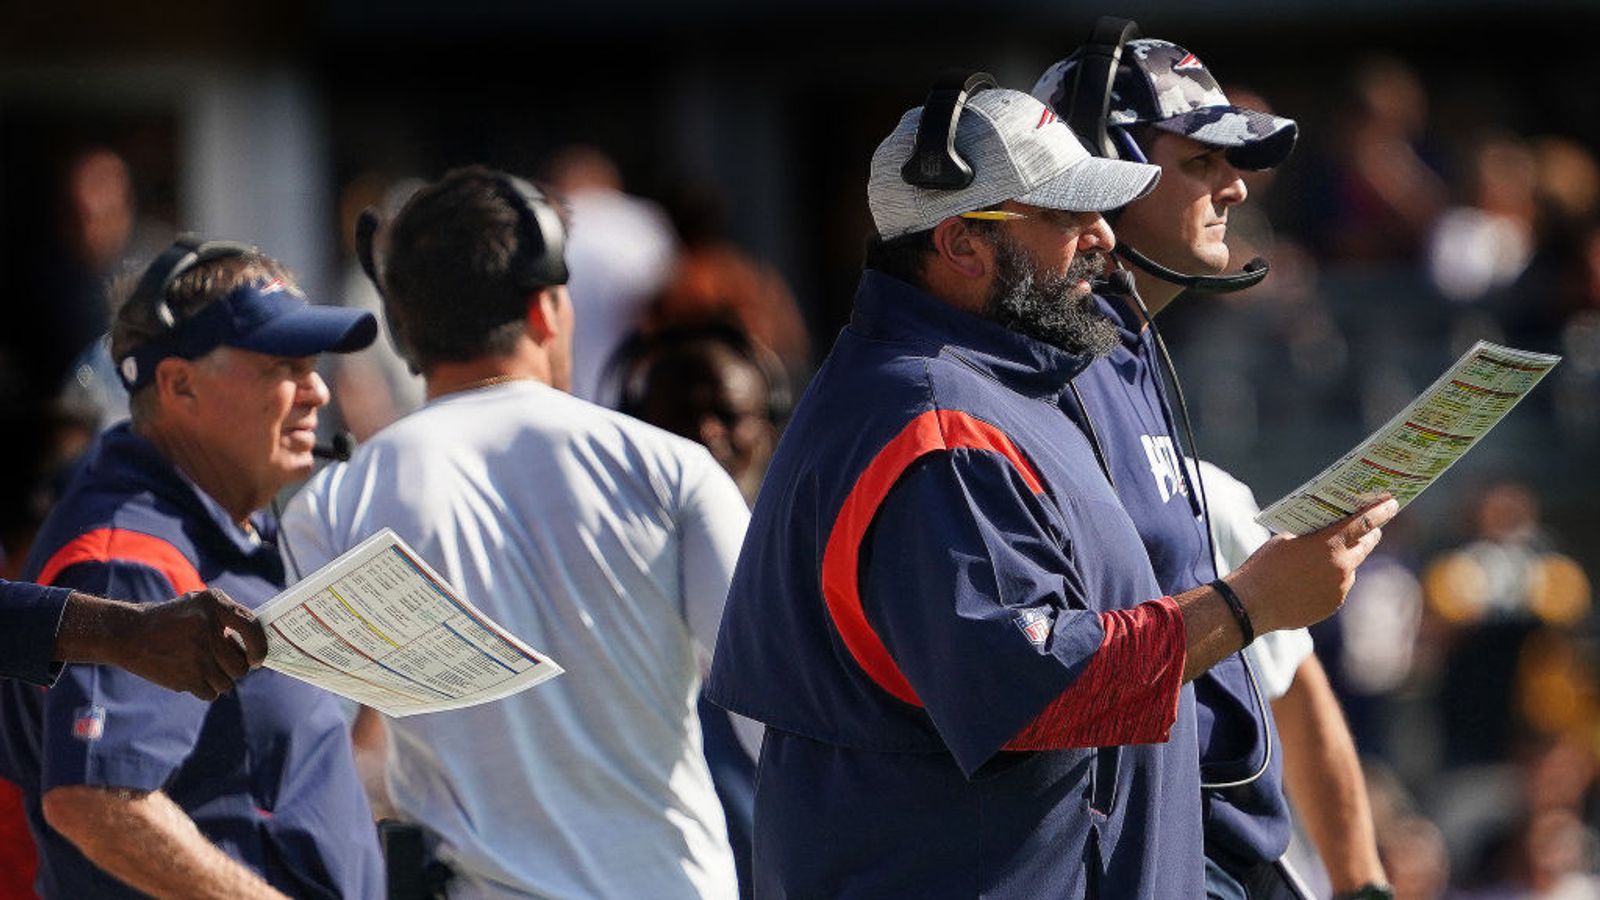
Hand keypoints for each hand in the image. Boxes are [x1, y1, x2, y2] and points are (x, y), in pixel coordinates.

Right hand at [112, 589, 269, 700]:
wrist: (130, 634)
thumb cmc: (172, 618)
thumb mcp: (201, 603)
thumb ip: (230, 616)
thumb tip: (256, 644)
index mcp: (215, 606)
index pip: (252, 627)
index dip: (260, 647)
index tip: (257, 658)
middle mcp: (209, 631)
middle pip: (241, 666)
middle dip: (236, 667)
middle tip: (221, 660)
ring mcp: (197, 657)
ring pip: (227, 683)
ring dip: (221, 679)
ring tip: (206, 667)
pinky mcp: (185, 678)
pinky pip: (211, 694)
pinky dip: (207, 689)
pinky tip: (195, 676)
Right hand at [1225, 496, 1397, 634]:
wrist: (1253, 604)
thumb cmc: (1265, 566)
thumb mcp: (1287, 540)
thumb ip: (1312, 536)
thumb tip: (1326, 533)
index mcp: (1329, 544)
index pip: (1364, 523)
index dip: (1380, 511)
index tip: (1391, 503)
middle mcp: (1341, 567)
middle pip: (1366, 546)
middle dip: (1369, 535)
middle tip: (1369, 528)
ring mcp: (1340, 588)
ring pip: (1350, 568)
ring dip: (1343, 560)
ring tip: (1321, 560)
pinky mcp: (1333, 604)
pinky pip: (1338, 587)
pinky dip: (1330, 581)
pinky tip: (1309, 581)